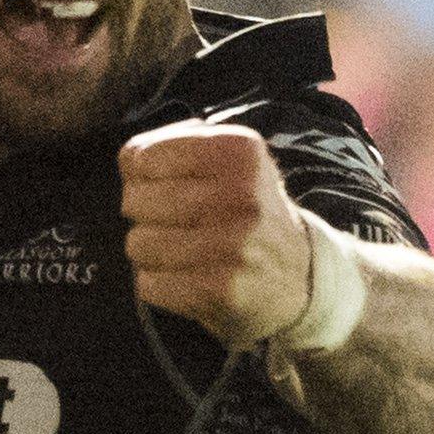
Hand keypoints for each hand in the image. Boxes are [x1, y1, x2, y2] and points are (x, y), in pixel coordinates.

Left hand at [118, 120, 309, 347]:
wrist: (302, 277)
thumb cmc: (247, 211)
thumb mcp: (230, 161)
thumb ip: (176, 144)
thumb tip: (131, 159)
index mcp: (239, 150)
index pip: (140, 157)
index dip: (141, 177)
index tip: (167, 187)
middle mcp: (241, 193)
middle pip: (133, 201)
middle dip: (144, 216)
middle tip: (178, 224)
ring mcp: (233, 244)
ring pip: (138, 244)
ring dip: (152, 254)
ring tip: (186, 252)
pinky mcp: (222, 290)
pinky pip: (148, 284)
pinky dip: (159, 285)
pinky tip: (190, 279)